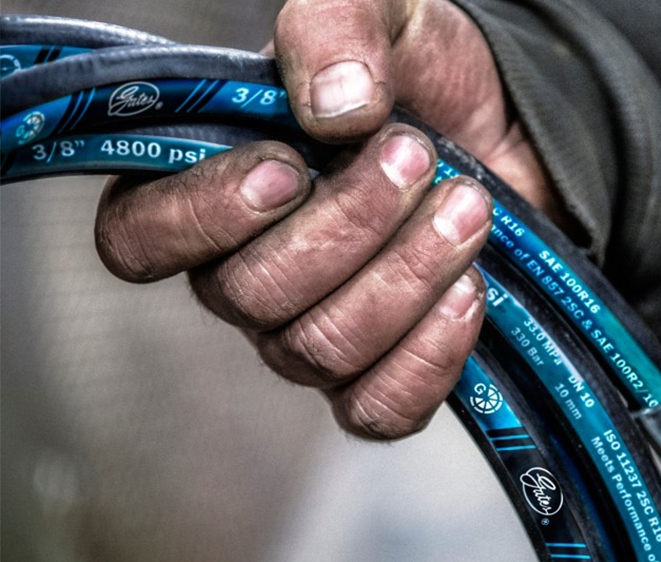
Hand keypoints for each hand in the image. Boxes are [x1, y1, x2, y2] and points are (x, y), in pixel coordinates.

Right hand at [95, 0, 556, 438]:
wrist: (507, 139)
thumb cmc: (426, 82)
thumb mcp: (387, 16)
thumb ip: (339, 29)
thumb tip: (333, 107)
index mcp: (213, 193)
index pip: (138, 240)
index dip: (202, 218)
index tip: (290, 167)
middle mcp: (248, 281)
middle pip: (253, 298)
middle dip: (350, 225)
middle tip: (416, 157)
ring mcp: (310, 340)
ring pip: (322, 350)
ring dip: (406, 275)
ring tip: (466, 207)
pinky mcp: (378, 379)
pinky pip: (380, 409)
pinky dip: (430, 354)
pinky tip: (468, 290)